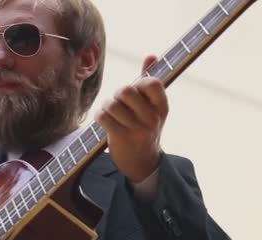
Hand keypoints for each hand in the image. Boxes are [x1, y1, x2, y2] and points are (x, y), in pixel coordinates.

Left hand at [95, 55, 167, 182]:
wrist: (142, 162)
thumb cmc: (144, 127)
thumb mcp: (152, 107)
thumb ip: (149, 81)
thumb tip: (151, 56)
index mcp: (162, 107)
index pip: (152, 83)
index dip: (139, 83)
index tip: (137, 93)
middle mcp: (152, 118)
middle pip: (125, 90)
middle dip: (118, 94)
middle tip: (120, 104)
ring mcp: (137, 129)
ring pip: (111, 104)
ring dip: (107, 107)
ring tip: (112, 114)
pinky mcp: (121, 138)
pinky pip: (103, 117)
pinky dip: (100, 116)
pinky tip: (105, 121)